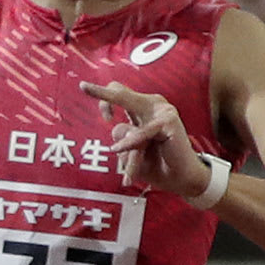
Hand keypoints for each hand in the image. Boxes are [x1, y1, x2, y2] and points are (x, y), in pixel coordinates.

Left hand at [80, 80, 210, 197]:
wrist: (181, 178)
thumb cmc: (157, 164)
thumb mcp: (131, 150)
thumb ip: (122, 136)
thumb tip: (115, 126)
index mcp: (143, 109)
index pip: (119, 93)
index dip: (105, 100)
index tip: (105, 119)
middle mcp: (152, 105)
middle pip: (120, 93)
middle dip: (100, 92)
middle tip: (83, 87)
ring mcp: (163, 111)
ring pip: (128, 124)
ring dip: (125, 147)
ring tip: (122, 163)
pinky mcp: (169, 122)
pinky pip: (141, 133)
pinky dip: (131, 144)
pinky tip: (120, 150)